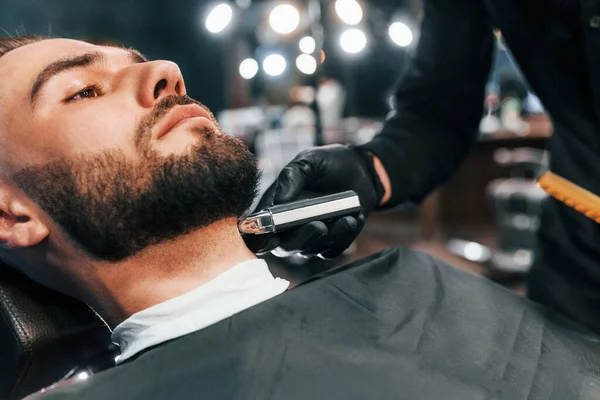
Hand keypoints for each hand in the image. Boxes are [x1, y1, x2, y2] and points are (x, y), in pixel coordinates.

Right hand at [243, 144, 384, 258]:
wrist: (361, 168)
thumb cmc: (328, 162)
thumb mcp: (309, 161)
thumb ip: (292, 176)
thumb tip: (279, 200)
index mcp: (274, 207)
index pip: (257, 230)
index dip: (259, 238)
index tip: (272, 235)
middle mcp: (288, 227)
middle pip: (284, 247)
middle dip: (301, 239)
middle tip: (319, 226)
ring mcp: (310, 236)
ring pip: (311, 250)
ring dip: (329, 237)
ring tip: (346, 218)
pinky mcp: (331, 242)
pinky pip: (333, 249)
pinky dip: (344, 237)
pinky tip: (354, 219)